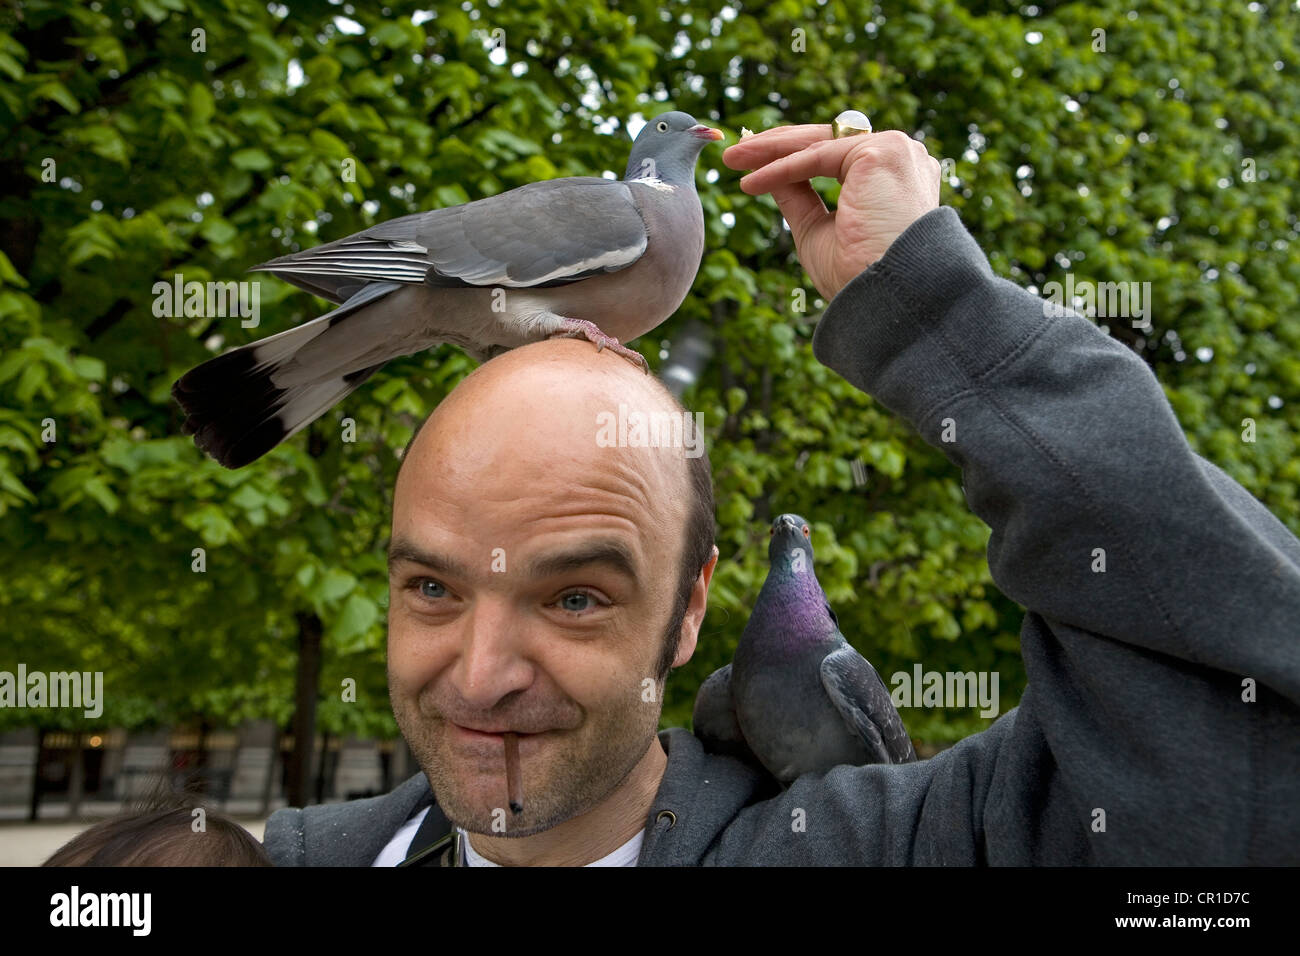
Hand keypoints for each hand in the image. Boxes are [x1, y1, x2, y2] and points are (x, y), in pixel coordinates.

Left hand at [723, 124, 940, 299]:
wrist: (888, 295)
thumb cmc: (858, 276)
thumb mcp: (816, 229)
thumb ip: (797, 197)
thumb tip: (768, 176)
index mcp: (894, 177)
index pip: (836, 156)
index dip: (792, 159)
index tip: (753, 170)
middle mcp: (901, 158)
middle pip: (826, 142)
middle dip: (777, 147)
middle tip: (736, 155)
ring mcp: (896, 151)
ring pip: (819, 142)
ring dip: (772, 149)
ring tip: (734, 159)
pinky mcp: (882, 152)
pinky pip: (816, 157)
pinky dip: (779, 169)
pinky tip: (750, 183)